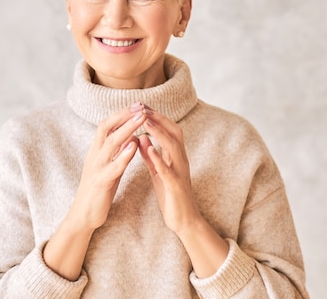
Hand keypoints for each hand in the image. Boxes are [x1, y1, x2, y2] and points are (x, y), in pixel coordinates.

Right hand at [69, 103, 148, 230]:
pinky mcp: (100, 182)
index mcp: (97, 151)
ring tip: (141, 118)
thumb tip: (132, 136)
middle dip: (124, 115)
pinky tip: (134, 146)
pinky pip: (113, 166)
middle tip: (141, 105)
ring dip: (127, 129)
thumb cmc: (99, 190)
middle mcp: (95, 155)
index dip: (122, 114)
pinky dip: (123, 155)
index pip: (107, 125)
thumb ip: (118, 152)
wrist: (83, 215)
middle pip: (107, 128)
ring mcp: (96, 168)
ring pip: (110, 143)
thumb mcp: (109, 166)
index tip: (138, 104)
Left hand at [138, 109, 201, 234]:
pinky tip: (148, 150)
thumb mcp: (158, 172)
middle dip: (159, 118)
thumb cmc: (171, 196)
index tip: (143, 106)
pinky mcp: (176, 187)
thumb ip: (151, 156)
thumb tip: (142, 138)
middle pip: (175, 132)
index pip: (170, 130)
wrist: (185, 221)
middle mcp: (181, 161)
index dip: (157, 117)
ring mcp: (180, 173)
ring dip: (159, 133)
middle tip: (144, 107)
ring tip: (145, 122)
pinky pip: (168, 170)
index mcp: (176, 157)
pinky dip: (158, 159)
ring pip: (173, 147)